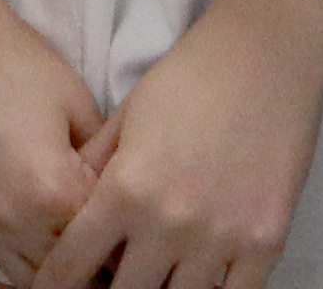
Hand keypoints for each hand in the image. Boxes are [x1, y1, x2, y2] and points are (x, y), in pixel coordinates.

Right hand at [0, 0, 100, 288]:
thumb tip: (122, 198)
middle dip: (91, 267)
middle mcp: (15, 217)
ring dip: (49, 279)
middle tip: (106, 259)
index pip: (103, 244)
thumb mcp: (77, 104)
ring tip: (70, 270)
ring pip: (22, 278)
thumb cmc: (12, 57)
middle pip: (66, 270)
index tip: (133, 248)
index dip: (121, 245)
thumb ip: (102, 161)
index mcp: (58, 191)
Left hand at [39, 0, 322, 288]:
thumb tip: (66, 215)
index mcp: (126, 189)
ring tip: (152, 282)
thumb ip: (95, 173)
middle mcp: (170, 223)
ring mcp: (222, 238)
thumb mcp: (124, 119)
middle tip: (105, 284)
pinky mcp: (267, 241)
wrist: (265, 56)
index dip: (56, 283)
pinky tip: (197, 284)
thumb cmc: (189, 78)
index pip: (74, 263)